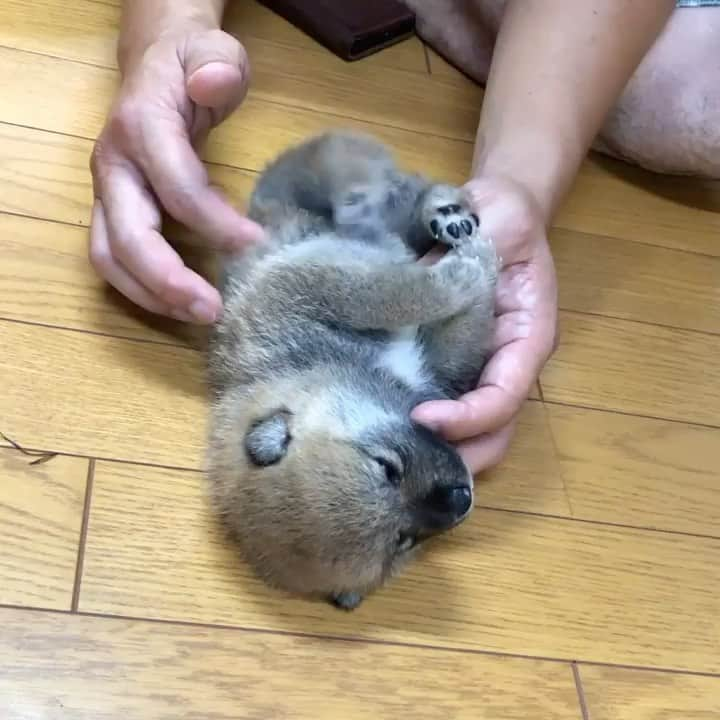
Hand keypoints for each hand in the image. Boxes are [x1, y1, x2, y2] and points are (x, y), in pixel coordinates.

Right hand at [89, 28, 263, 322]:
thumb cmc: (191, 66)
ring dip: (151, 296)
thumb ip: (218, 64)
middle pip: (126, 237)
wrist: (156, 68)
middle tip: (213, 311)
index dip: (215, 223)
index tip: (257, 245)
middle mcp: (114, 165)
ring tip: (198, 315)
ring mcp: (108, 192)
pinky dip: (146, 289)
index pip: (175, 187)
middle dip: (168, 280)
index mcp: (141, 126)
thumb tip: (212, 84)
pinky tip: (183, 302)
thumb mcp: (214, 50)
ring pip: (109, 257)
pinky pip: (117, 260)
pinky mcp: (114, 211)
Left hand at [412, 176, 557, 472]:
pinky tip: (386, 428)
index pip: (506, 393)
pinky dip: (425, 428)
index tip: (422, 416)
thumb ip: (473, 245)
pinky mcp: (452, 363)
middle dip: (461, 456)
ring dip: (443, 452)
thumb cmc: (500, 215)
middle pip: (496, 430)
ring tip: (396, 459)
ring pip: (473, 430)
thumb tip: (427, 283)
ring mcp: (480, 368)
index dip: (470, 416)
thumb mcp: (495, 217)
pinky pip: (445, 406)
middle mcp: (507, 362)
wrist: (492, 214)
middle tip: (409, 468)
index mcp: (527, 336)